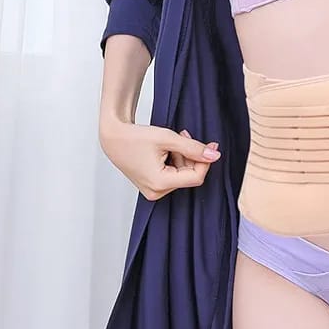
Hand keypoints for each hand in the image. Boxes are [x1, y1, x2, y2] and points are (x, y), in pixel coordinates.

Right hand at [100, 120, 221, 201]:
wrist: (113, 138)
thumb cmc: (134, 137)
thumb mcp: (168, 138)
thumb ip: (193, 148)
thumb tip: (214, 155)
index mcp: (159, 183)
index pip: (196, 177)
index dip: (205, 161)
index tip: (212, 146)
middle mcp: (156, 192)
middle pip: (189, 176)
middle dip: (191, 156)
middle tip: (184, 136)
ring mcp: (153, 191)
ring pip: (182, 175)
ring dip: (183, 157)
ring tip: (171, 142)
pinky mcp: (152, 187)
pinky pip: (173, 176)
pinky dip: (175, 162)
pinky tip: (167, 150)